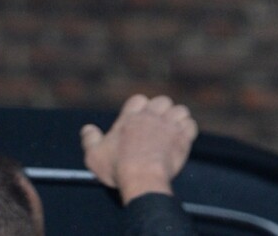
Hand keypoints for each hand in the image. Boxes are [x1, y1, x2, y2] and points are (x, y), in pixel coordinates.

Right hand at [80, 94, 197, 203]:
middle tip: (159, 125)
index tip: (140, 118)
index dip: (141, 106)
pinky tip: (183, 139)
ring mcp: (168, 125)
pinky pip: (191, 125)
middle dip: (162, 110)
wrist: (142, 178)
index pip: (139, 99)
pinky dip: (188, 130)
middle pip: (162, 101)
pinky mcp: (182, 138)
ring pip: (180, 110)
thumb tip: (86, 128)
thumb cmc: (117, 167)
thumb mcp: (94, 155)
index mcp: (130, 117)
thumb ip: (89, 139)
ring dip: (178, 118)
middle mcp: (150, 116)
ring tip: (173, 131)